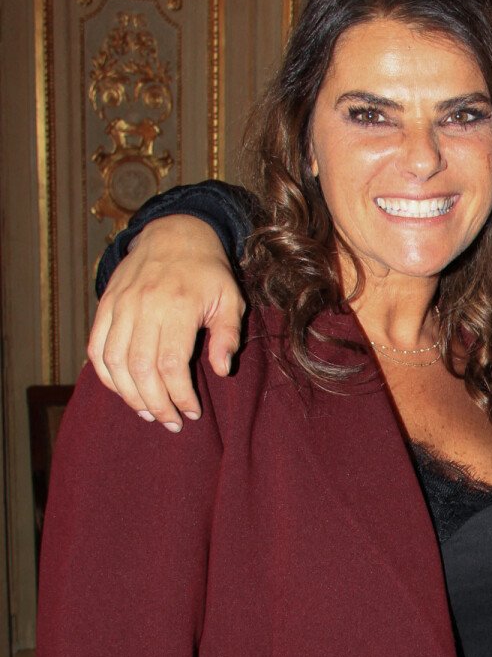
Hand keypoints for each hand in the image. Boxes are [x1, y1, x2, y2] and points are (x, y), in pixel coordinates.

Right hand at [88, 215, 244, 429]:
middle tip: (171, 422)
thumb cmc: (207, 272)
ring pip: (114, 362)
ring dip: (129, 395)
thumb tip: (222, 371)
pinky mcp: (105, 305)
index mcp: (178, 306)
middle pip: (140, 369)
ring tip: (148, 413)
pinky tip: (124, 391)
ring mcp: (120, 305)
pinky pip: (96, 347)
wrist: (174, 233)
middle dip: (156, 404)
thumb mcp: (230, 299)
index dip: (180, 396)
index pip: (172, 365)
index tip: (191, 412)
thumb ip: (228, 336)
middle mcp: (144, 306)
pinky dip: (106, 375)